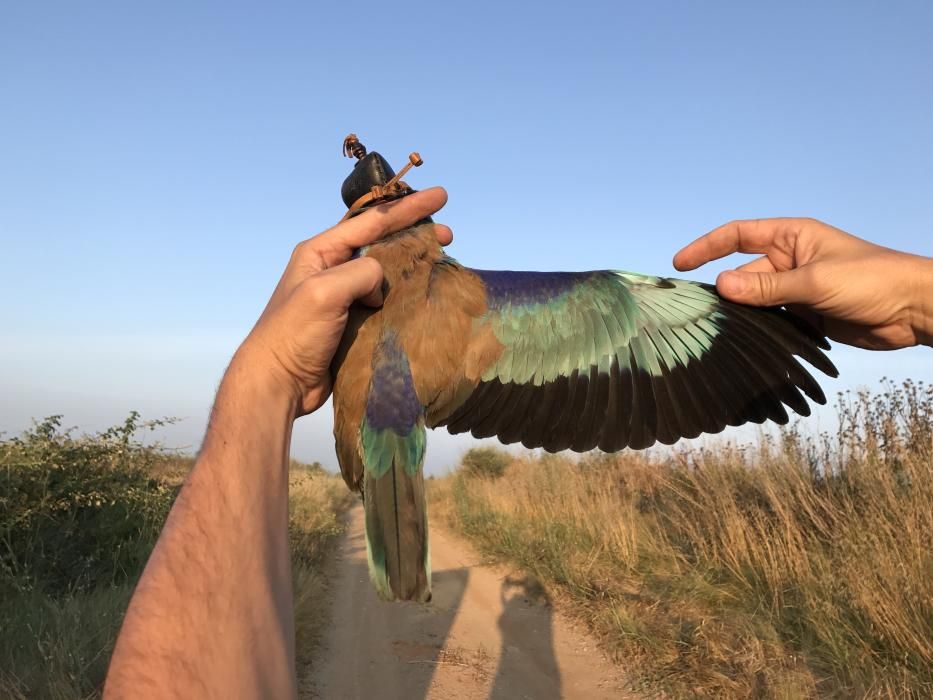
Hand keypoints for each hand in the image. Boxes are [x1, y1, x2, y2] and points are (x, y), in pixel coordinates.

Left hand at [237, 188, 451, 414]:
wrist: (279, 383)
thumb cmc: (293, 334)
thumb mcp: (324, 293)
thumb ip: (360, 274)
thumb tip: (381, 284)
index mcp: (320, 252)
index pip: (371, 222)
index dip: (407, 208)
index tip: (441, 197)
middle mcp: (332, 268)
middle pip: (382, 241)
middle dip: (415, 233)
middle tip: (448, 233)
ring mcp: (342, 295)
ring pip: (386, 270)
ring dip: (413, 264)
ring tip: (441, 260)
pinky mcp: (352, 320)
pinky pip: (385, 299)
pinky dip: (406, 292)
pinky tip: (423, 293)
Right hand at [673, 218, 932, 349]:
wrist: (912, 309)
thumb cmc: (871, 279)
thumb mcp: (815, 280)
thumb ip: (767, 286)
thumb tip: (721, 285)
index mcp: (792, 237)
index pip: (738, 235)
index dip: (707, 247)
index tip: (680, 263)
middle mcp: (790, 259)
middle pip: (743, 272)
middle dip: (724, 290)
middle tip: (698, 312)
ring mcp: (795, 288)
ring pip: (754, 299)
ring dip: (740, 312)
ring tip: (717, 329)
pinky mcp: (804, 313)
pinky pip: (770, 318)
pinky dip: (756, 328)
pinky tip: (744, 340)